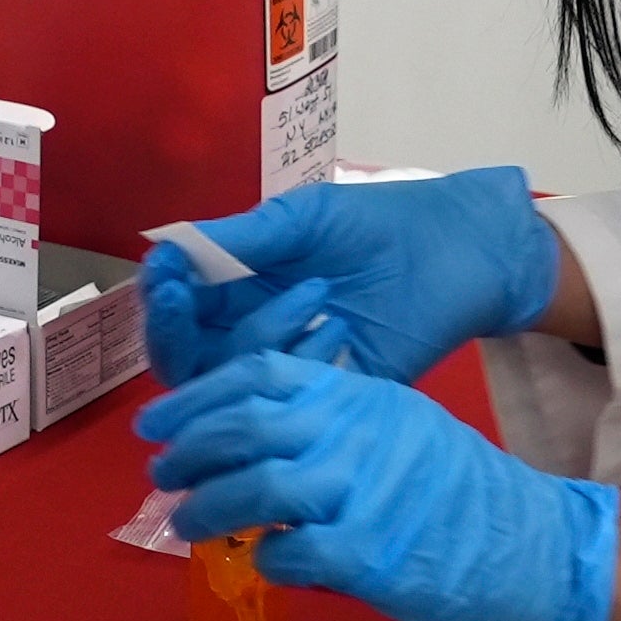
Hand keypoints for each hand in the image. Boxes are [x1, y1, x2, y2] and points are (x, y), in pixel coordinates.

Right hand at [136, 167, 558, 386]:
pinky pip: (290, 402)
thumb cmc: (379, 223)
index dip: (160, 298)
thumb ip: (242, 238)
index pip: (177, 309)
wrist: (461, 251)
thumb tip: (166, 248)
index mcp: (238, 287)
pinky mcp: (330, 396)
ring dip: (260, 338)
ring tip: (320, 293)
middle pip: (186, 359)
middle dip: (176, 332)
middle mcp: (252, 333)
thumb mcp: (305, 218)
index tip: (164, 273)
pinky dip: (306, 365)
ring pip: (231, 384)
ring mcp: (290, 369)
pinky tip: (342, 330)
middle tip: (186, 299)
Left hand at [137, 351, 619, 620]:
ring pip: (252, 491)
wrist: (535, 547)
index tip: (158, 420)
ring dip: (207, 511)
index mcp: (361, 395)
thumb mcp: (401, 427)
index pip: (259, 373)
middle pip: (243, 426)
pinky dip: (263, 561)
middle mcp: (355, 432)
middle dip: (187, 451)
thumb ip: (336, 423)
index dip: (197, 396)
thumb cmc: (464, 493)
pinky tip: (261, 564)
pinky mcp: (367, 555)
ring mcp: (360, 492)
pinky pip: (287, 554)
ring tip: (187, 526)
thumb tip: (261, 441)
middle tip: (159, 474)